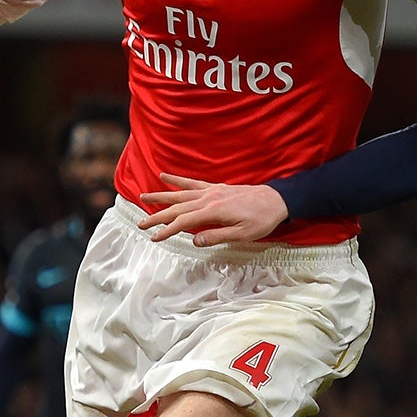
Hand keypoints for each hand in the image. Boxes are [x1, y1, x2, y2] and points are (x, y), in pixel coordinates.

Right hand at [136, 174, 288, 243]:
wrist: (276, 201)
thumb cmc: (261, 220)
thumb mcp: (242, 234)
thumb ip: (217, 236)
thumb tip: (194, 241)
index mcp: (213, 211)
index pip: (183, 222)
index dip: (167, 230)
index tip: (154, 237)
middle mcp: (209, 198)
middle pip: (177, 207)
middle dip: (157, 216)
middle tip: (140, 224)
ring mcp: (211, 190)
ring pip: (180, 193)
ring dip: (160, 196)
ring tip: (142, 197)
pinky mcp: (216, 187)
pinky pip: (192, 182)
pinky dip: (177, 180)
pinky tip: (164, 175)